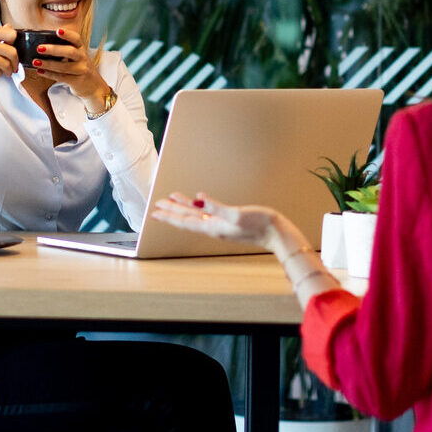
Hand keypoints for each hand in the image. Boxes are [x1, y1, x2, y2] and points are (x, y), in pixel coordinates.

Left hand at [25, 28, 110, 111]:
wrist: (93, 86)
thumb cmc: (79, 67)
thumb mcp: (76, 57)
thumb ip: (64, 50)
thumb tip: (42, 46)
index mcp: (81, 48)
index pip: (76, 39)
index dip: (68, 34)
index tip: (58, 31)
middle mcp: (83, 58)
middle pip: (70, 52)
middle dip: (54, 49)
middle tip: (39, 48)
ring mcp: (81, 70)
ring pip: (64, 67)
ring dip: (48, 64)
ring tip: (36, 62)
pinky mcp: (77, 81)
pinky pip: (62, 78)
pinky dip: (50, 74)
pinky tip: (40, 71)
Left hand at [151, 192, 278, 246]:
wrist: (277, 234)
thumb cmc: (260, 224)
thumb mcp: (236, 214)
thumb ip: (216, 207)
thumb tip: (197, 198)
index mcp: (212, 227)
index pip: (185, 221)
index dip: (169, 216)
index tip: (154, 213)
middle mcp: (213, 227)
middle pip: (186, 218)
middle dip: (171, 211)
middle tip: (156, 204)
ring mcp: (220, 224)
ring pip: (196, 215)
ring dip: (182, 207)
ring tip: (170, 200)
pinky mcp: (228, 221)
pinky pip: (207, 213)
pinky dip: (198, 207)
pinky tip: (196, 201)